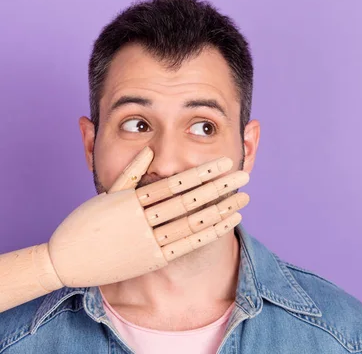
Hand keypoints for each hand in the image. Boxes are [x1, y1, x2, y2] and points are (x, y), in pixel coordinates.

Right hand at [48, 147, 249, 286]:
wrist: (67, 260)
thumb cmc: (87, 222)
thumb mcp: (106, 193)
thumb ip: (130, 173)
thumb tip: (151, 151)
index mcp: (131, 200)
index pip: (175, 183)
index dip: (203, 172)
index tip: (224, 163)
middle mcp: (141, 221)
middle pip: (189, 201)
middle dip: (219, 187)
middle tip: (244, 175)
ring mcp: (147, 242)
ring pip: (191, 224)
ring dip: (220, 210)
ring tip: (243, 198)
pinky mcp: (152, 260)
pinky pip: (186, 246)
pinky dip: (209, 234)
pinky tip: (228, 222)